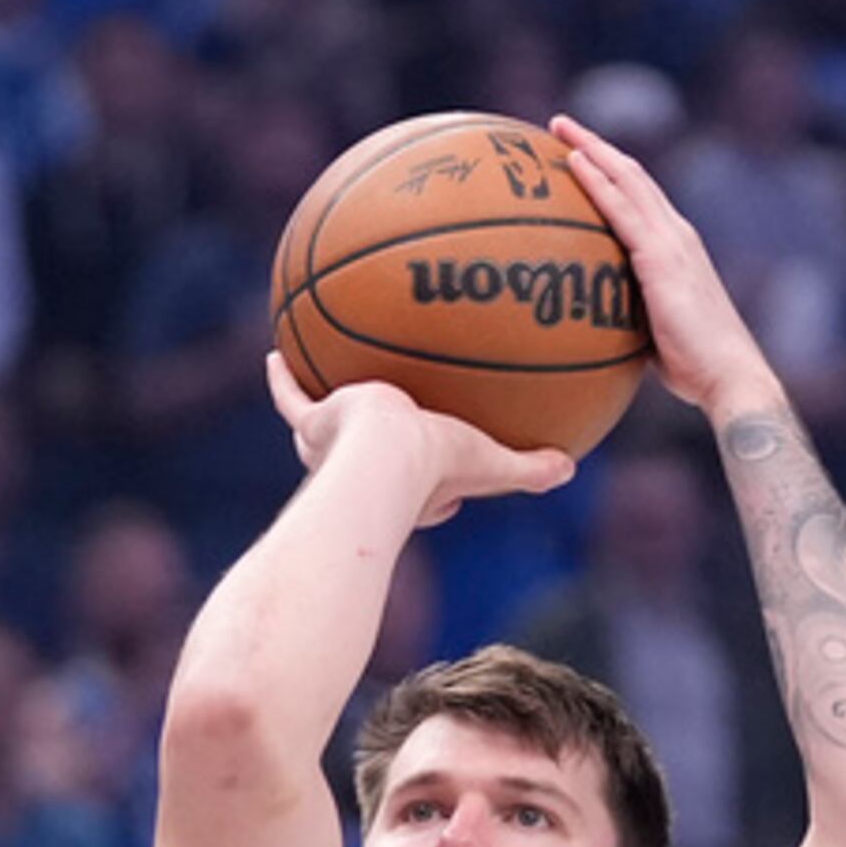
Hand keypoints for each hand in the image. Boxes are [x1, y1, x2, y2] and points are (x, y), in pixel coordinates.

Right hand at [262, 359, 571, 528]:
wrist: (384, 459)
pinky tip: (275, 353)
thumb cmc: (437, 469)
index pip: (427, 493)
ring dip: (322, 409)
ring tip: (320, 381)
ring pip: (322, 426)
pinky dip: (283, 378)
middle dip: (375, 448)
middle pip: (369, 460)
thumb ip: (529, 468)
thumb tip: (571, 467)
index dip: (444, 488)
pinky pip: (291, 398)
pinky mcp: (313, 422)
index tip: (453, 476)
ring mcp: (332, 446)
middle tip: (386, 422)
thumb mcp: (492, 464)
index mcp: (408, 490)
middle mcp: (362, 471)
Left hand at [550, 115, 775, 418]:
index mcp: (677, 250)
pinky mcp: (662, 259)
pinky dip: (597, 182)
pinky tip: (574, 164)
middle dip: (597, 146)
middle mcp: (677, 236)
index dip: (612, 172)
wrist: (729, 378)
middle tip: (560, 125)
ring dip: (593, 149)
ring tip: (559, 128)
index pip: (642, 198)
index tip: (581, 153)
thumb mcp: (654, 334)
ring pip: (628, 181)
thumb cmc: (694, 369)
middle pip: (633, 176)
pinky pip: (622, 211)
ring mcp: (672, 243)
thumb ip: (629, 317)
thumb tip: (594, 327)